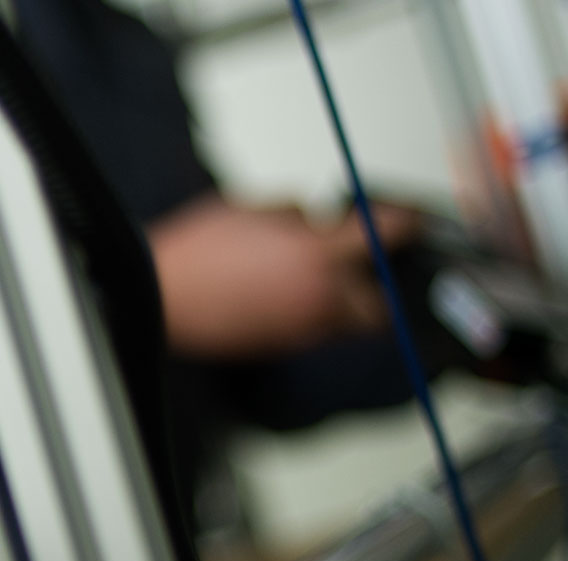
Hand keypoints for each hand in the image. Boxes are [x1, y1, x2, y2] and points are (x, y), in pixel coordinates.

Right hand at [150, 194, 421, 357]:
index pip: (382, 236)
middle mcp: (318, 298)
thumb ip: (297, 215)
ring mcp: (301, 328)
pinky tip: (288, 294)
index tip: (407, 219)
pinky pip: (316, 331)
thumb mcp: (252, 208)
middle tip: (366, 261)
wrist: (160, 298)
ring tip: (323, 277)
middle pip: (380, 303)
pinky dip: (316, 314)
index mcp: (315, 255)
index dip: (402, 223)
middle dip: (379, 284)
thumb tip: (318, 221)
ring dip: (348, 301)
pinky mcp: (282, 345)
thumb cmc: (196, 251)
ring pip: (350, 323)